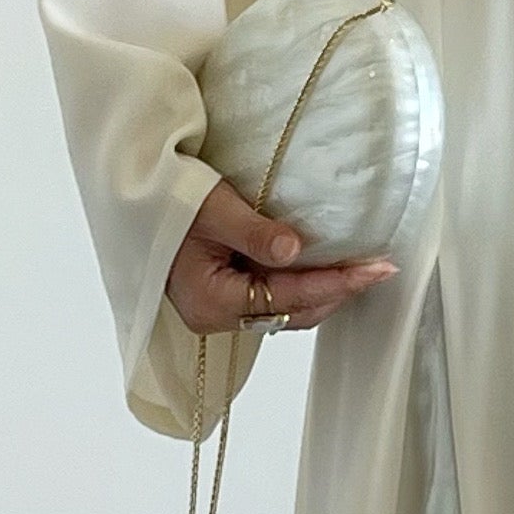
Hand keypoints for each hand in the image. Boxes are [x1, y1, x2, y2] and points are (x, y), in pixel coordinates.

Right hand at [165, 177, 395, 336]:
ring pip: (287, 309)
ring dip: (325, 290)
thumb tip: (296, 249)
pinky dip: (303, 283)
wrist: (134, 198)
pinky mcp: (226, 295)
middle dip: (338, 292)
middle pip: (294, 313)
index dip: (336, 283)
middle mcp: (217, 315)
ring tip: (362, 268)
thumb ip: (255, 232)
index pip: (288, 297)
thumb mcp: (212, 209)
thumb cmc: (165, 199)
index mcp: (211, 301)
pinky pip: (275, 297)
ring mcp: (221, 309)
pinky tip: (326, 266)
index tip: (376, 269)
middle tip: (379, 268)